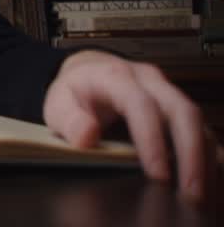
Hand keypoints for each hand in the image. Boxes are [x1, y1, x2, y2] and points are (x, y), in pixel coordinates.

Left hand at [44, 49, 221, 202]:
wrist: (90, 72)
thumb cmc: (76, 91)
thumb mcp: (59, 102)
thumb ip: (68, 120)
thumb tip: (86, 136)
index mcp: (115, 76)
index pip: (139, 104)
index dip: (151, 139)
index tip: (157, 174)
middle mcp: (148, 80)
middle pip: (181, 111)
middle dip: (190, 153)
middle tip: (191, 191)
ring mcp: (168, 92)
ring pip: (197, 121)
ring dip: (204, 158)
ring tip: (202, 194)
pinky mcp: (179, 108)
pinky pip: (201, 130)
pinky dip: (207, 156)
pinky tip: (209, 181)